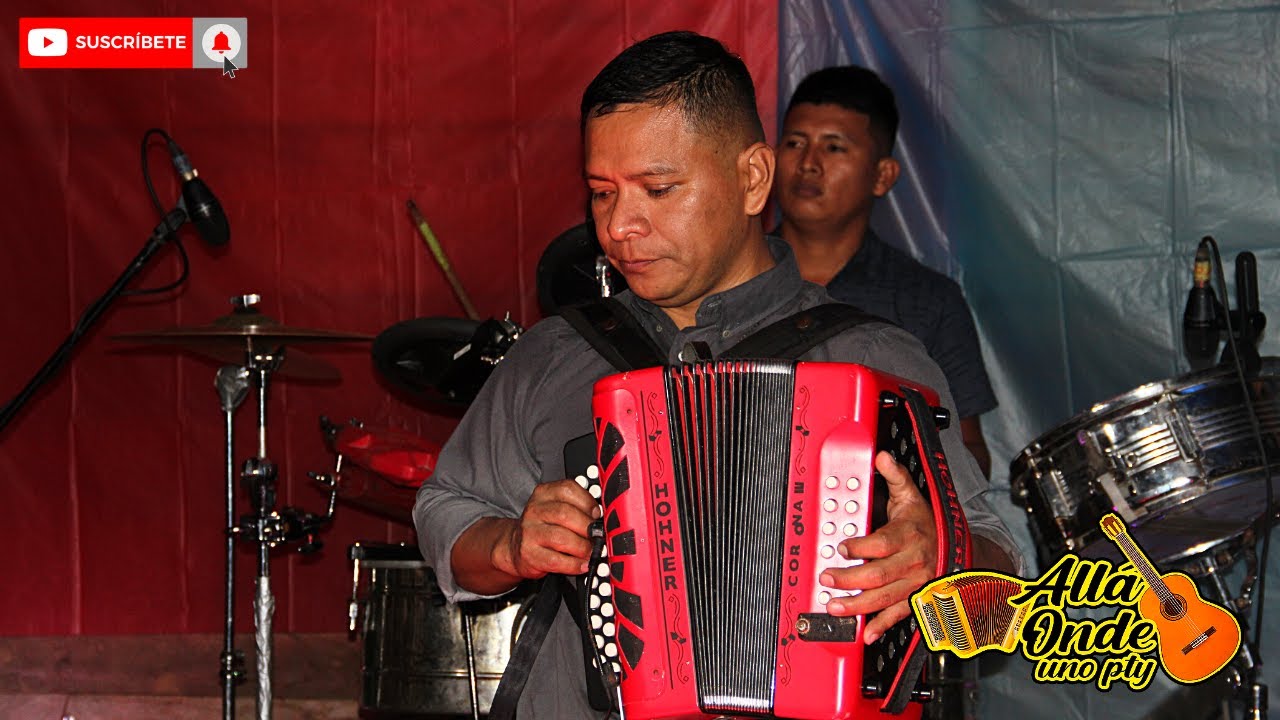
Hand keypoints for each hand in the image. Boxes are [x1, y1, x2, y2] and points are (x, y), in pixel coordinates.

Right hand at [496, 479, 600, 579]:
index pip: (567, 489)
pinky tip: (582, 565)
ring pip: (561, 537)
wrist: (516, 546)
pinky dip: (574, 565)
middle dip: (587, 527)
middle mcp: (534, 510)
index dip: (587, 502)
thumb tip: (602, 518)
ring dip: (582, 547)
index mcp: (543, 494)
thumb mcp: (555, 508)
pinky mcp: (529, 554)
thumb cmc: (543, 527)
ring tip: (591, 552)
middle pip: (566, 514)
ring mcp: (529, 532)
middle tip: (598, 537)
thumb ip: (575, 506)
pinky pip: (556, 560)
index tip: (597, 514)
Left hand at [820, 451, 936, 642]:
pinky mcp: (916, 598)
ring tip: (835, 606)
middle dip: (850, 579)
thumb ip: (895, 477)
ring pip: (885, 598)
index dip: (861, 548)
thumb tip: (882, 457)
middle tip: (827, 578)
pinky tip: (866, 632)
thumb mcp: (911, 495)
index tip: (842, 548)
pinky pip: (899, 614)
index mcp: (910, 535)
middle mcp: (914, 562)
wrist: (956, 547)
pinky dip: (882, 625)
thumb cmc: (926, 522)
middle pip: (879, 574)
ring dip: (858, 605)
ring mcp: (915, 583)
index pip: (883, 544)